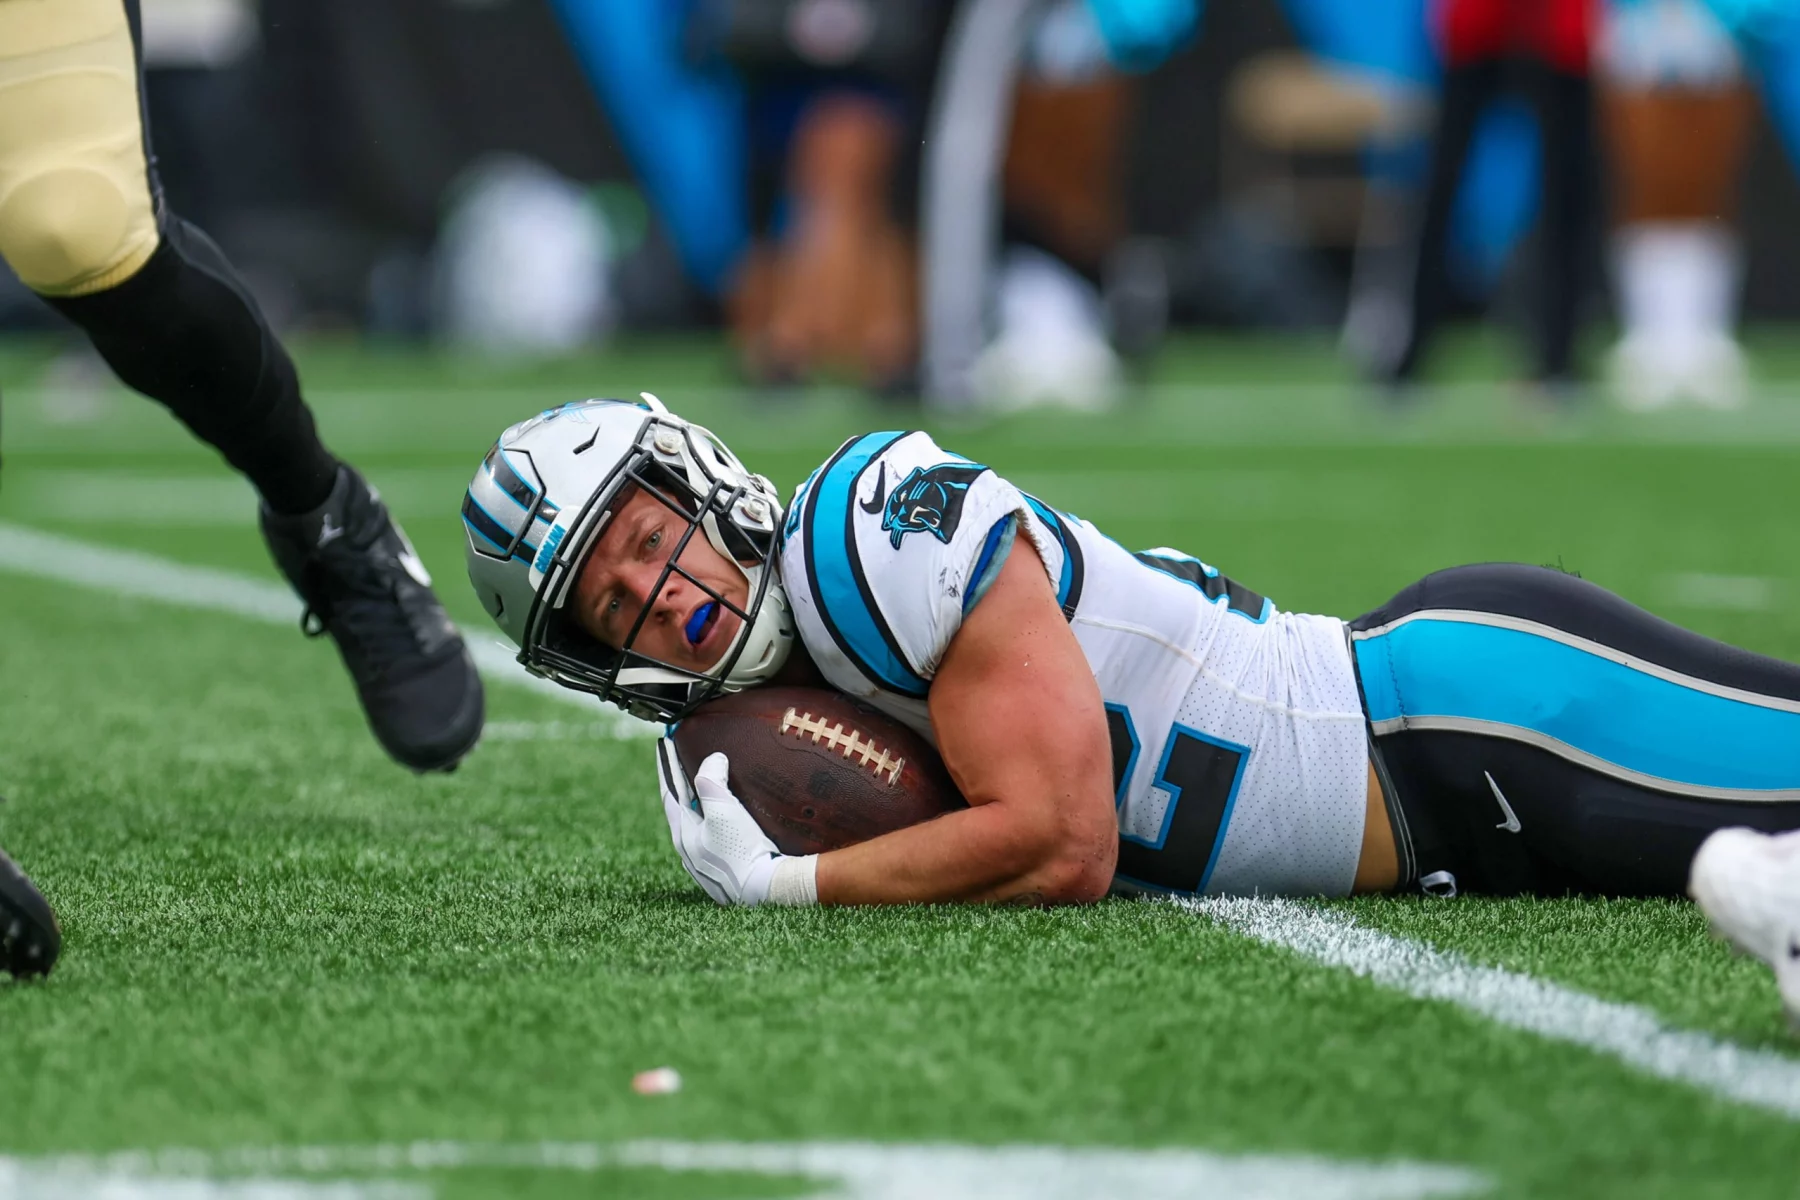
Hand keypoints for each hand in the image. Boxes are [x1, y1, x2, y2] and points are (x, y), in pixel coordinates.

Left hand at [655, 741, 813, 906]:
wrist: (766, 890)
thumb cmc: (742, 851)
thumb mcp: (723, 810)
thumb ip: (712, 781)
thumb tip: (712, 760)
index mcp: (684, 834)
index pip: (669, 792)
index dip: (666, 765)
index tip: (663, 743)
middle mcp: (690, 849)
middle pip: (681, 807)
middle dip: (681, 781)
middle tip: (683, 758)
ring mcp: (706, 860)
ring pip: (698, 822)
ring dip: (699, 799)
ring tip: (706, 783)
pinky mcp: (724, 867)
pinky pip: (713, 834)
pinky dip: (715, 816)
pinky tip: (727, 816)